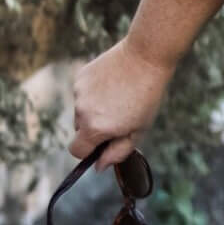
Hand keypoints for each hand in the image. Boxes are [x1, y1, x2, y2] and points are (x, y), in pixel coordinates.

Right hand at [69, 38, 171, 171]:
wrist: (145, 57)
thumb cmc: (147, 97)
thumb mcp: (138, 131)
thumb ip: (117, 152)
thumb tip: (98, 167)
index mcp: (95, 128)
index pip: (77, 151)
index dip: (89, 152)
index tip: (103, 145)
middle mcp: (81, 111)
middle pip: (80, 130)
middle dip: (94, 129)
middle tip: (119, 117)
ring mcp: (79, 92)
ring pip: (82, 110)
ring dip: (95, 110)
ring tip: (119, 97)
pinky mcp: (80, 76)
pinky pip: (83, 93)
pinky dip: (94, 93)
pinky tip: (113, 83)